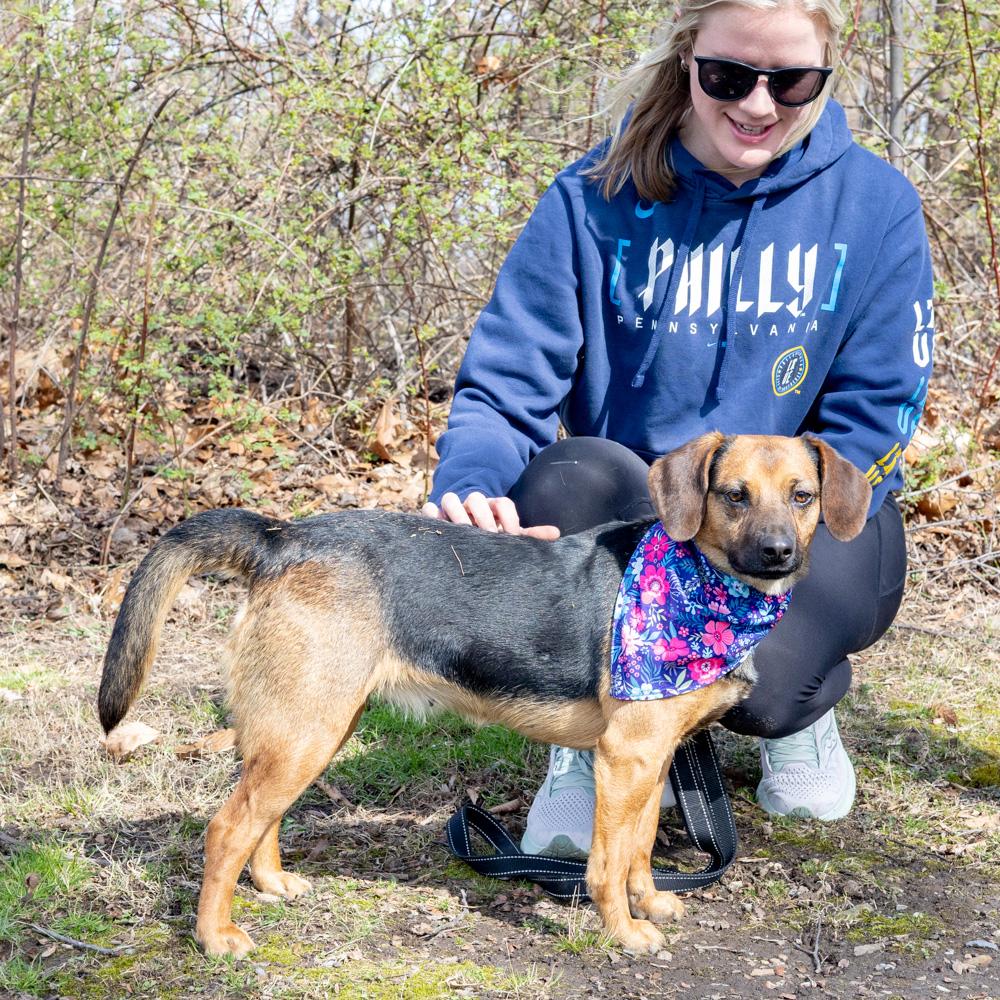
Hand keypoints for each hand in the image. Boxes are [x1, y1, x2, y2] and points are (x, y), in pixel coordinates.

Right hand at [421, 491, 559, 539]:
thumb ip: (531, 536)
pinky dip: (431, 516)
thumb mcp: (510, 538)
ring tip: (462, 533)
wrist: (468, 541)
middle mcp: (473, 506)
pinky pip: (428, 509)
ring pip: (450, 499)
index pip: (503, 503)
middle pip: (476, 498)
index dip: (508, 518)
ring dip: (455, 514)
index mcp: (494, 508)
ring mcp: (452, 510)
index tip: (510, 536)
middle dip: (481, 517)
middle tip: (486, 537)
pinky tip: (438, 530)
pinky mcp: (434, 516)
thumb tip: (556, 534)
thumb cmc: (493, 540)